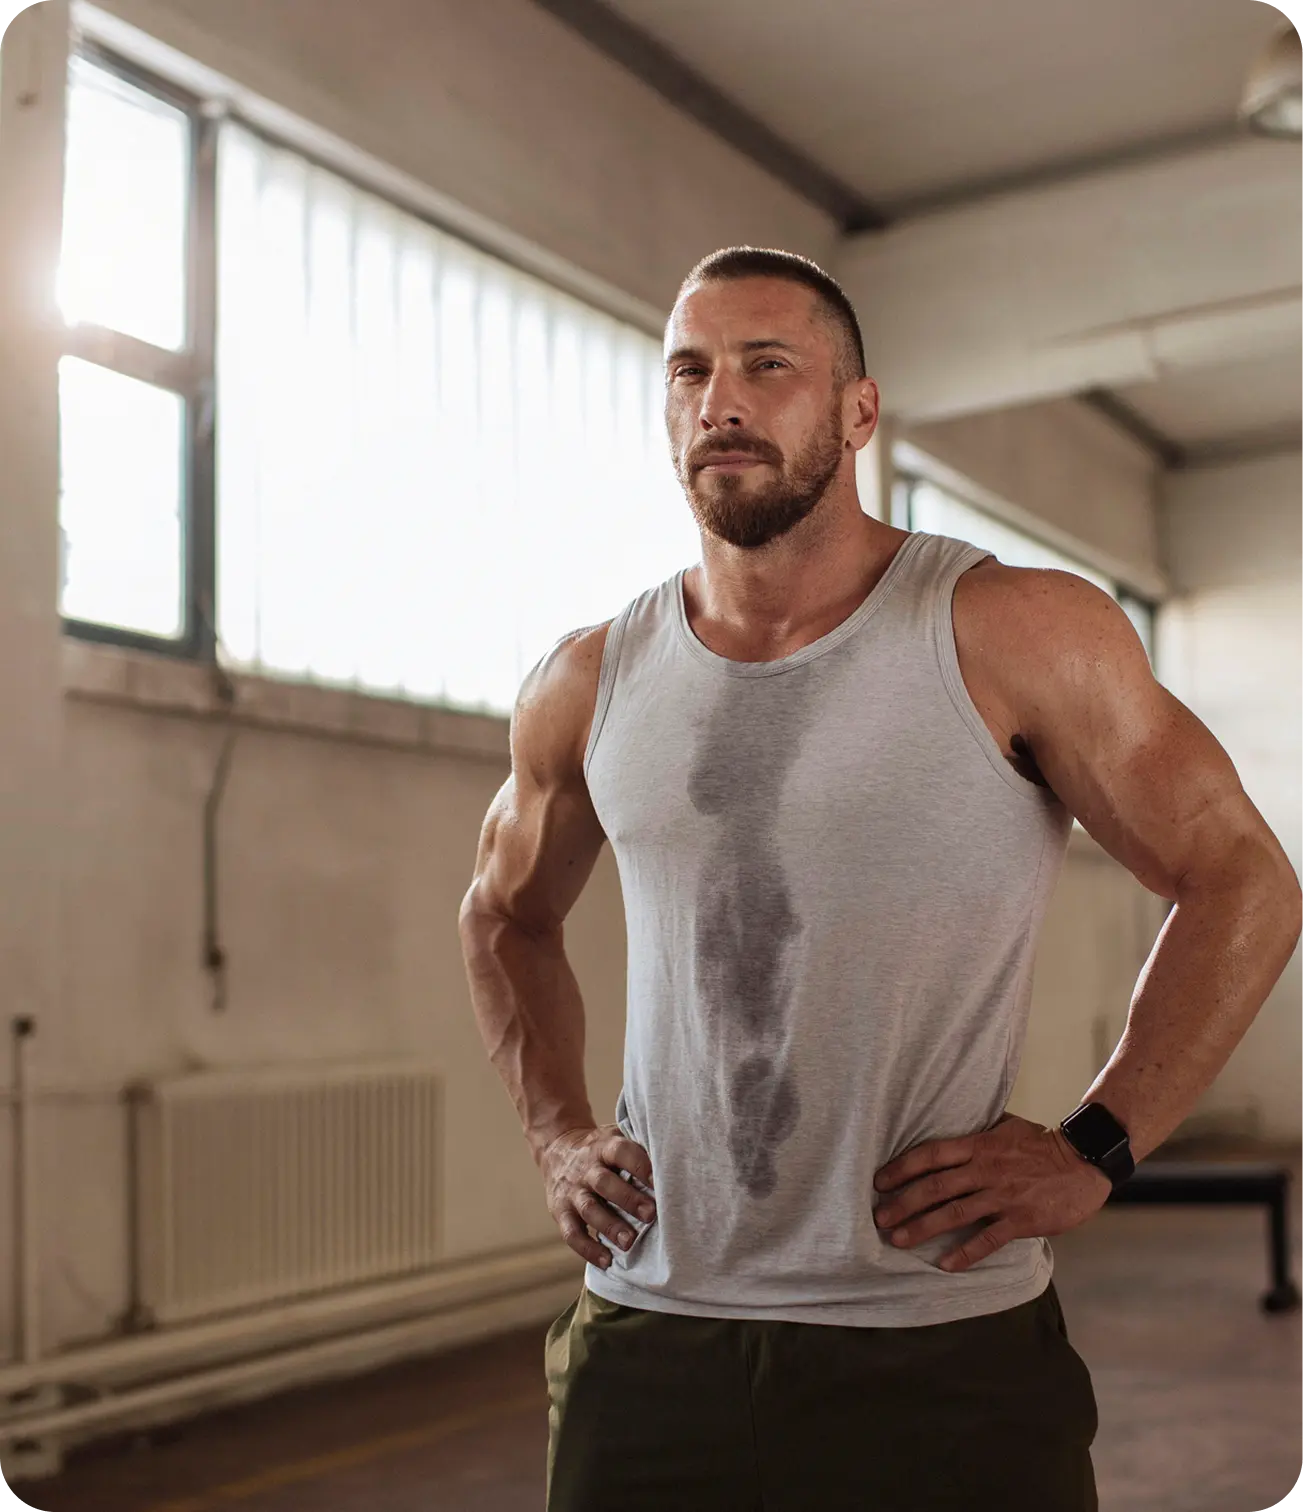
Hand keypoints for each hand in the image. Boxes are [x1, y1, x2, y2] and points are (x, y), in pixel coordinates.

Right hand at [539, 1124, 656, 1269]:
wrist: (558, 1149)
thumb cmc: (602, 1150)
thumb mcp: (616, 1138)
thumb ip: (640, 1150)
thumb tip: (678, 1165)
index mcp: (604, 1147)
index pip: (621, 1152)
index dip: (640, 1165)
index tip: (658, 1182)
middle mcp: (586, 1168)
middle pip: (604, 1182)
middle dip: (628, 1199)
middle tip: (651, 1215)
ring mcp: (572, 1191)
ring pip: (589, 1208)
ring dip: (610, 1226)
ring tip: (629, 1243)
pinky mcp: (560, 1211)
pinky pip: (571, 1233)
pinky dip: (588, 1249)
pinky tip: (607, 1262)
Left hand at [872, 1113, 1111, 1272]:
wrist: (1084, 1161)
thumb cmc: (1042, 1143)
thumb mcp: (1006, 1127)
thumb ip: (978, 1133)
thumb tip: (951, 1129)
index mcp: (979, 1146)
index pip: (931, 1155)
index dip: (902, 1167)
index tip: (879, 1181)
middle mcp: (985, 1170)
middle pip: (935, 1186)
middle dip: (903, 1203)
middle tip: (878, 1217)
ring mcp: (1002, 1196)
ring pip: (954, 1213)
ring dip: (922, 1227)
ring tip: (898, 1239)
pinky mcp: (1021, 1220)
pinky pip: (988, 1239)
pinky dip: (965, 1253)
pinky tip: (945, 1264)